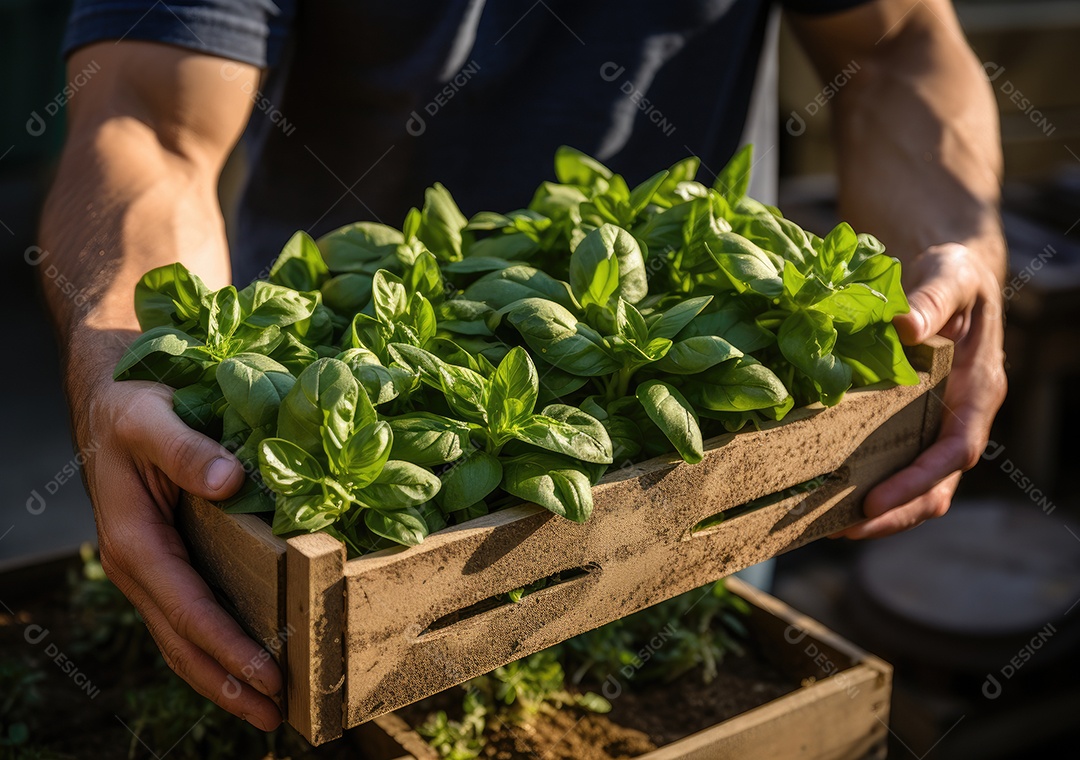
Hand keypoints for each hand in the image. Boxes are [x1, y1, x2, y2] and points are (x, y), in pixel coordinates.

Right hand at [77, 377, 282, 729]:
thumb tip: (228, 481)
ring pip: (183, 639)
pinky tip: (246, 661)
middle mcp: (139, 567)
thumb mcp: (153, 419)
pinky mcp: (166, 562)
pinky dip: (216, 647)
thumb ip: (186, 449)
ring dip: (223, 679)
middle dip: (229, 685)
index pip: (188, 609)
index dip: (228, 646)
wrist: (108, 403)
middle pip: (183, 642)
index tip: (270, 676)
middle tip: (278, 717)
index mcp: (135, 542)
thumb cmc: (131, 409)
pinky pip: (189, 616)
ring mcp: (151, 570)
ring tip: (268, 709)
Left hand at [837, 242, 1006, 538]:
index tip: (877, 500)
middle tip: (843, 529)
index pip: (955, 452)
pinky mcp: (912, 422)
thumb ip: (932, 300)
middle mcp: (961, 417)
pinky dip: (868, 484)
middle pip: (936, 486)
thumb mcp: (949, 276)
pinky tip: (828, 493)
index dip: (918, 481)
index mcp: (978, 391)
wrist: (949, 275)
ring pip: (917, 486)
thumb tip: (905, 327)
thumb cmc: (954, 274)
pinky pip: (895, 464)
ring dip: (879, 512)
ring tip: (828, 525)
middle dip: (894, 514)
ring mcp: (936, 424)